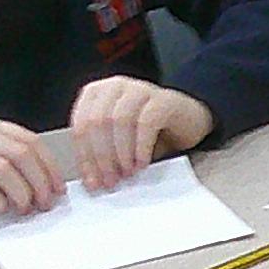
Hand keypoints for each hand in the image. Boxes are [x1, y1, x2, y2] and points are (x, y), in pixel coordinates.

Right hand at [0, 114, 58, 218]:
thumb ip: (8, 161)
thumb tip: (47, 185)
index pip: (28, 141)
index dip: (49, 167)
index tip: (58, 190)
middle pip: (19, 154)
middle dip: (39, 182)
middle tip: (44, 205)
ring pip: (2, 168)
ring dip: (20, 193)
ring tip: (23, 209)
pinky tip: (0, 208)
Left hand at [64, 77, 211, 193]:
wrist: (188, 119)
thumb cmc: (150, 132)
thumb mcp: (119, 139)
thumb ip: (103, 152)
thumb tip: (92, 181)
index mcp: (97, 93)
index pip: (80, 123)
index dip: (85, 155)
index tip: (92, 181)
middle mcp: (115, 86)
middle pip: (97, 121)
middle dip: (102, 156)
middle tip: (110, 181)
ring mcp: (139, 89)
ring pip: (119, 120)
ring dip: (121, 152)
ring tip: (127, 173)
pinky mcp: (162, 99)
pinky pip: (146, 123)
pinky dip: (141, 147)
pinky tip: (142, 164)